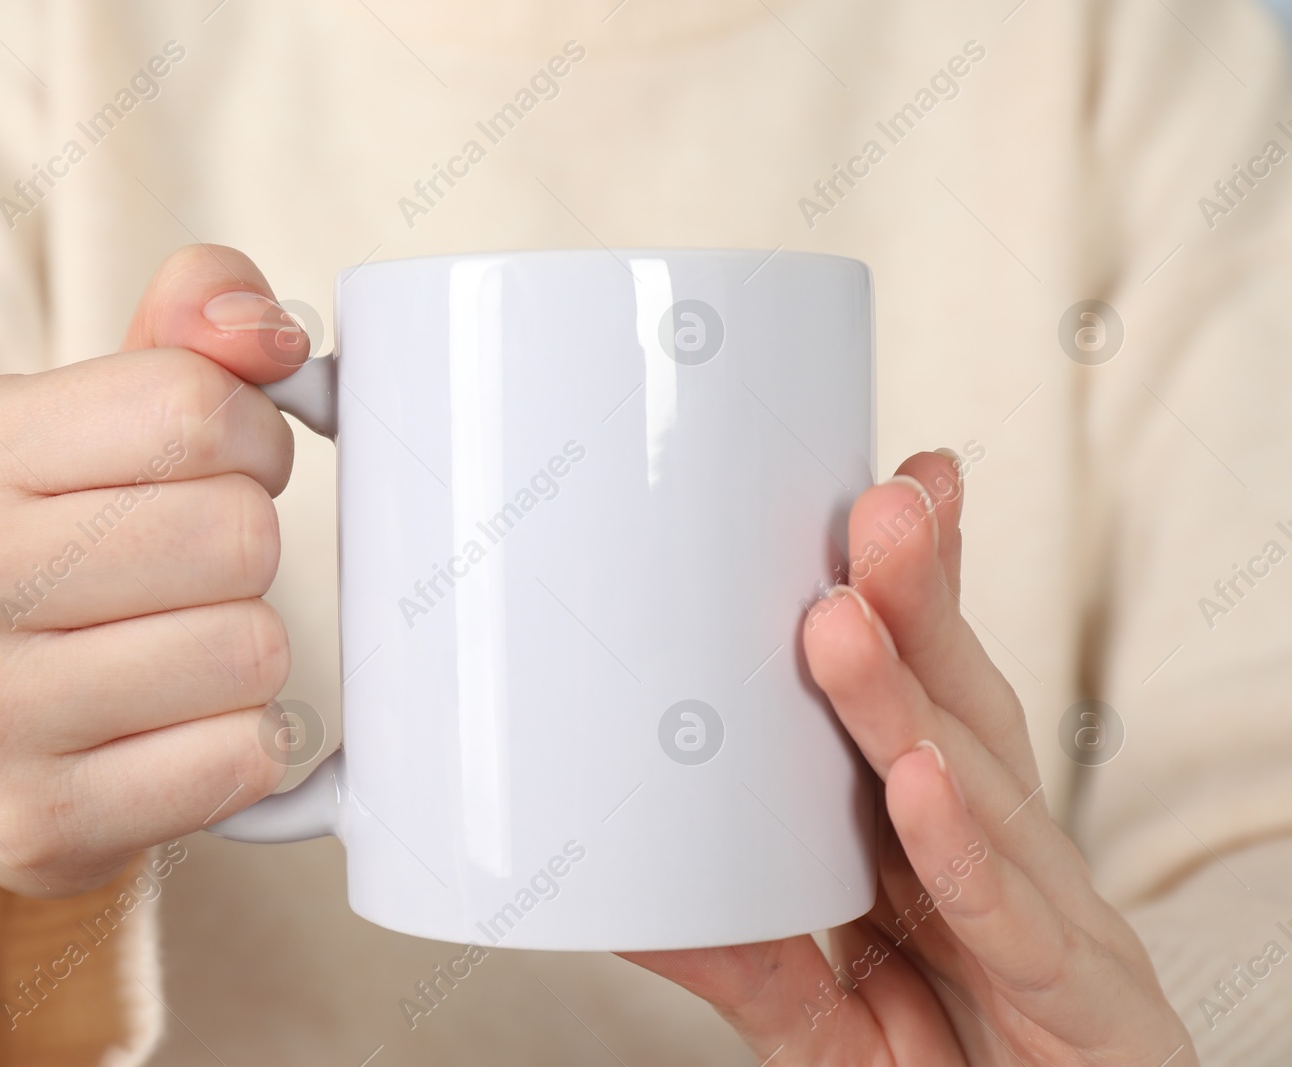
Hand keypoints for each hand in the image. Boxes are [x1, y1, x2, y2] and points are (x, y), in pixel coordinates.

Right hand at [0, 245, 307, 897]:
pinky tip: (179, 727)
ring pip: (251, 647)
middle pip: (235, 532)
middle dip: (250, 549)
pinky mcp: (37, 822)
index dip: (253, 437)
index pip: (197, 408)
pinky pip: (245, 757)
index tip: (224, 467)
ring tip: (177, 648)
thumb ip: (194, 323)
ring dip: (249, 648)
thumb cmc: (68, 543)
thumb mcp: (108, 409)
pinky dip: (246, 741)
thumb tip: (262, 334)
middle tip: (196, 571)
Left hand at [624, 452, 1195, 1064]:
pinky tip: (920, 783)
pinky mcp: (1080, 1015)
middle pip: (961, 713)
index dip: (912, 599)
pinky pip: (1011, 929)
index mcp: (943, 848)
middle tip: (874, 506)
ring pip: (980, 795)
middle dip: (915, 604)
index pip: (932, 697)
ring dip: (908, 700)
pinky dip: (962, 854)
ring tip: (845, 614)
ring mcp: (1051, 931)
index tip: (877, 494)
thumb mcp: (821, 1017)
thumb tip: (625, 903)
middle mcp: (1003, 864)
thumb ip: (746, 957)